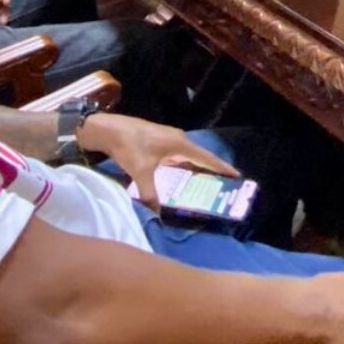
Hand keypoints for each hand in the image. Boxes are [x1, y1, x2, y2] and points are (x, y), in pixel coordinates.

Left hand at [75, 113, 239, 205]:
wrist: (107, 129)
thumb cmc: (128, 146)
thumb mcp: (140, 172)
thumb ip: (151, 194)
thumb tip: (156, 214)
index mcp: (179, 144)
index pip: (207, 158)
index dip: (222, 167)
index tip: (237, 175)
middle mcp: (177, 139)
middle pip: (200, 157)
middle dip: (211, 171)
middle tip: (222, 185)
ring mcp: (167, 139)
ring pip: (187, 157)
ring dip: (195, 169)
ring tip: (205, 183)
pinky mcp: (157, 141)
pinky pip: (177, 156)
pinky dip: (182, 167)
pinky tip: (180, 177)